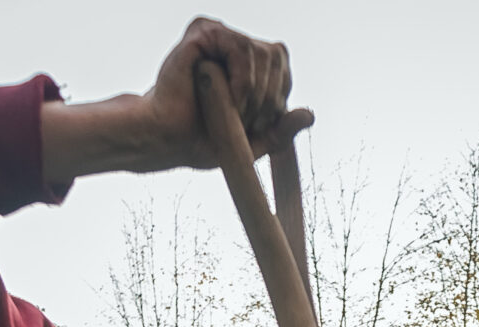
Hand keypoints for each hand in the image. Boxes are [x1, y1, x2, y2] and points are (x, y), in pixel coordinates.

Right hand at [43, 19, 310, 178]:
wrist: (168, 141)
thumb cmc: (201, 141)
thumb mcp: (252, 142)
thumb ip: (281, 130)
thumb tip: (310, 115)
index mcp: (245, 64)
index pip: (281, 65)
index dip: (278, 97)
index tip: (257, 125)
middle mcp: (232, 45)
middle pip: (278, 55)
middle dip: (270, 97)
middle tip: (246, 122)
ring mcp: (217, 37)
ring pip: (263, 52)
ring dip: (255, 93)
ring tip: (233, 113)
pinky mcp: (202, 33)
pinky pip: (241, 47)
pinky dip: (243, 79)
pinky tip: (228, 99)